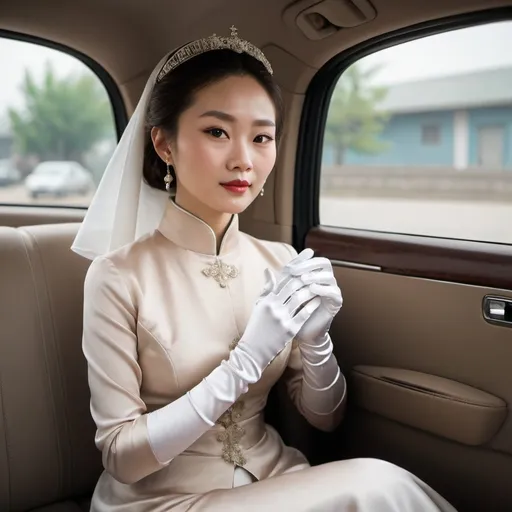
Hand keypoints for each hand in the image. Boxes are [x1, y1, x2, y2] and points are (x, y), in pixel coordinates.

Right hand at [227, 266, 320, 382]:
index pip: (283, 276)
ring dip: (311, 289)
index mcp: (266, 299)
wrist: (253, 351)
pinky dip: (312, 305)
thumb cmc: (256, 327)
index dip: (296, 263)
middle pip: (292, 284)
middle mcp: (273, 306)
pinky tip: (318, 300)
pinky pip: (303, 314)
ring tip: (319, 284)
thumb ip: (266, 289)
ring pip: (299, 297)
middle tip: (317, 266)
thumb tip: (269, 270)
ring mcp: (281, 318)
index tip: (307, 254)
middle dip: (306, 273)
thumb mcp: (258, 306)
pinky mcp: (289, 330)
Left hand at [279, 249, 342, 343]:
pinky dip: (324, 289)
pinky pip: (333, 292)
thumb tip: (266, 269)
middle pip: (323, 263)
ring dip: (315, 276)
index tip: (287, 267)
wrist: (302, 333)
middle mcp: (324, 280)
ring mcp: (331, 290)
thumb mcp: (282, 299)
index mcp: (314, 275)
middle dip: (308, 265)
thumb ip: (276, 285)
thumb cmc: (291, 314)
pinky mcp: (336, 302)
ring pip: (329, 276)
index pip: (310, 261)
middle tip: (295, 271)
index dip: (300, 261)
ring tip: (303, 279)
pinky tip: (313, 289)